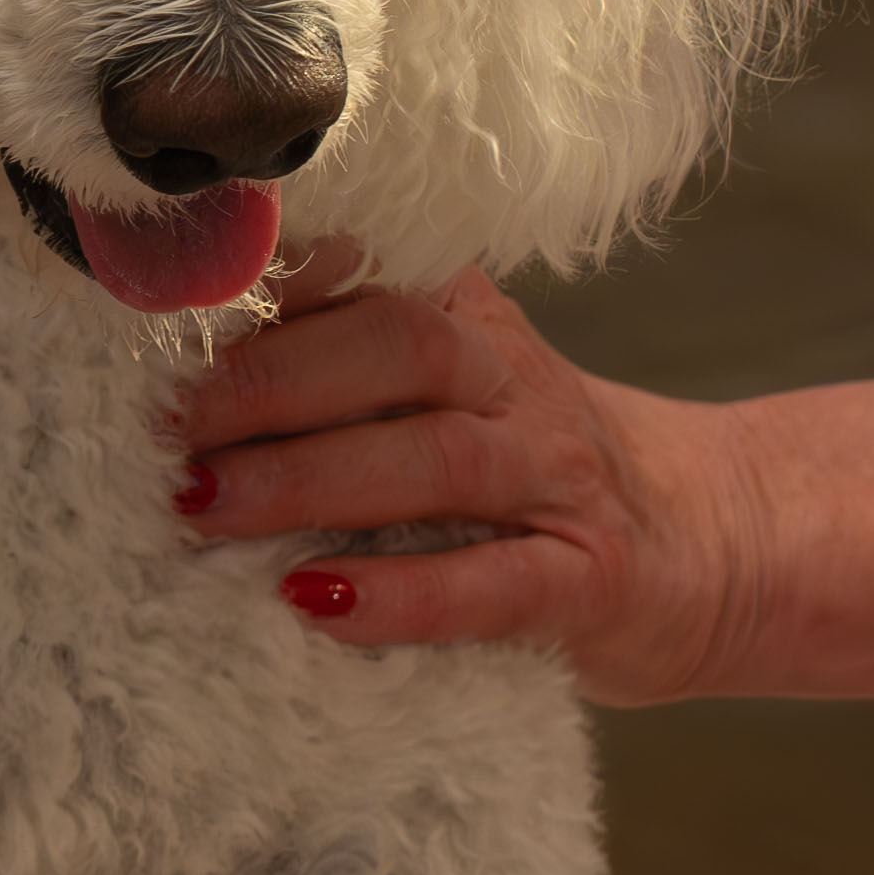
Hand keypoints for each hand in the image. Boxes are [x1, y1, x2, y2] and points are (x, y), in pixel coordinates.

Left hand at [163, 266, 768, 695]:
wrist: (711, 547)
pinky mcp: (590, 581)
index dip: (268, 282)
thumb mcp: (445, 393)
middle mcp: (515, 383)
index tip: (162, 307)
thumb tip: (165, 373)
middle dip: (268, 380)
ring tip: (203, 506)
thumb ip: (337, 365)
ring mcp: (558, 480)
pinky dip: (404, 594)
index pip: (366, 270)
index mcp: (467, 321)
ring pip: (436, 458)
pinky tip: (317, 605)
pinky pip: (494, 584)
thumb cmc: (523, 473)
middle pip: (397, 346)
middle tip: (164, 425)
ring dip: (309, 477)